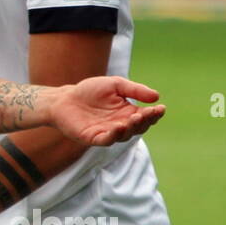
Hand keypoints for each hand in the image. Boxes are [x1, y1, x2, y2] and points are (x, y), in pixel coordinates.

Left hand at [48, 77, 164, 146]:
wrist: (65, 98)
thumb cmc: (90, 91)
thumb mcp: (115, 85)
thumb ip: (134, 90)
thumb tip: (157, 97)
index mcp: (128, 112)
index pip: (146, 116)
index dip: (154, 114)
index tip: (160, 108)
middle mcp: (121, 124)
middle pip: (138, 127)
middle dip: (144, 121)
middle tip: (146, 113)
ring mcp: (108, 133)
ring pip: (124, 135)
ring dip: (131, 128)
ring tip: (133, 118)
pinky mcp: (93, 138)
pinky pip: (106, 140)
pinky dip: (114, 135)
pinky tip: (118, 126)